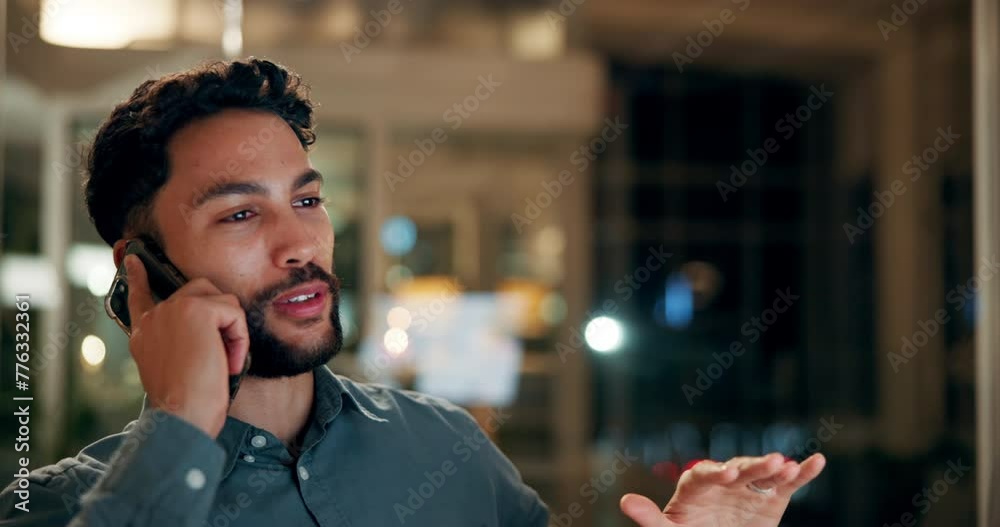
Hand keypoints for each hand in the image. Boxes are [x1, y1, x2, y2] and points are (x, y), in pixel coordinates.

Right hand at [125, 254, 249, 437]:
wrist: (181, 415)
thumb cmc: (186, 405)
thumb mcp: (175, 369)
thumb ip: (180, 343)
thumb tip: (212, 333)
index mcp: (144, 332)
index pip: (140, 297)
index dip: (138, 277)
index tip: (132, 259)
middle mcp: (154, 318)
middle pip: (200, 293)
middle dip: (221, 320)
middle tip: (221, 356)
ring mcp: (173, 310)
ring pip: (222, 301)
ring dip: (232, 332)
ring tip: (225, 362)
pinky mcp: (197, 310)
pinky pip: (234, 313)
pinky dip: (240, 339)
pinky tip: (229, 363)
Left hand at [619, 452, 825, 526]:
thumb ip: (651, 519)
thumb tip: (626, 501)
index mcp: (696, 484)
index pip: (705, 474)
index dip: (716, 472)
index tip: (728, 474)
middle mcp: (724, 479)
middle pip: (738, 468)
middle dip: (752, 466)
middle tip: (768, 463)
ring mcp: (749, 485)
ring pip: (763, 472)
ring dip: (776, 467)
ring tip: (788, 467)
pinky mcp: (771, 495)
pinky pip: (788, 482)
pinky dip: (804, 472)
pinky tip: (817, 462)